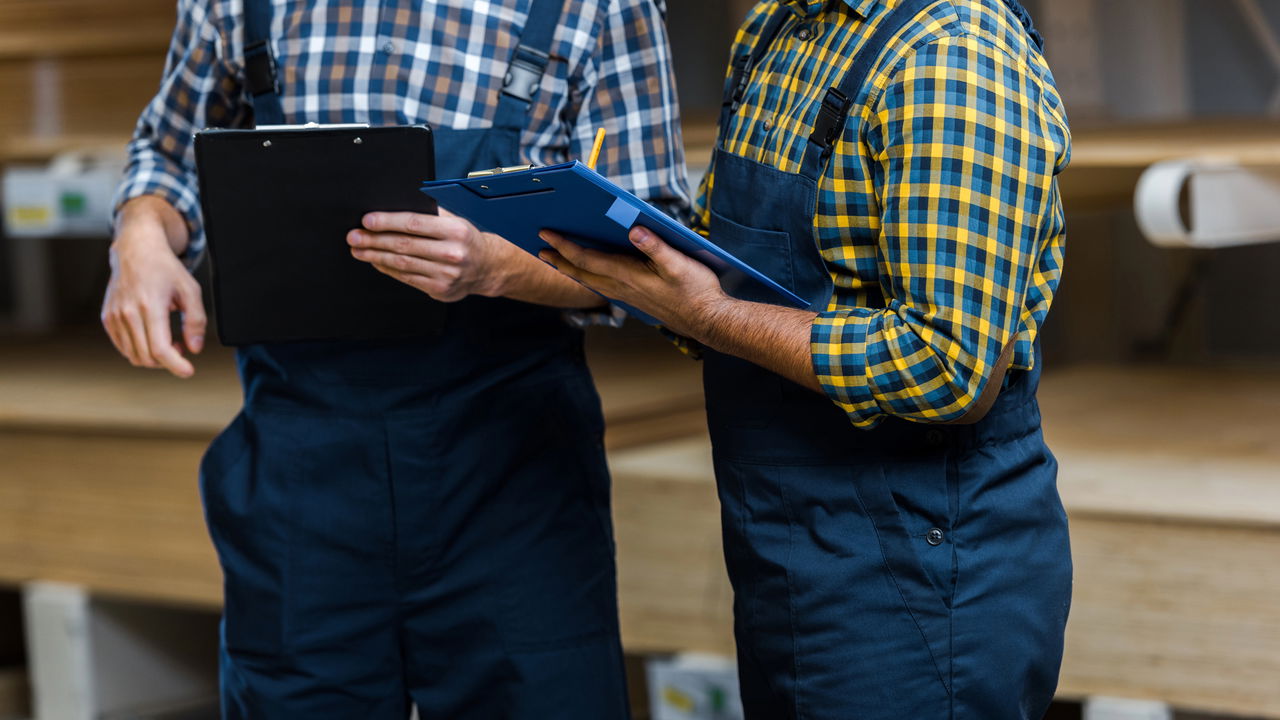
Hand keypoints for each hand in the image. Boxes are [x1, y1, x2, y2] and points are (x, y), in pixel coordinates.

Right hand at [101, 198, 203, 377]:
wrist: (135, 251)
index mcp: (150, 306)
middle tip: (181, 347)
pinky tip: (152, 336)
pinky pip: (123, 347)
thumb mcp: (191, 290)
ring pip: (134, 355)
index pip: (160, 349)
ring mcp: (114, 316)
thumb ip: (196, 320)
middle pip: (147, 357)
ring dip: (154, 357)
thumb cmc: (166, 269)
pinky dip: (139, 350)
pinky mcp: (107, 318)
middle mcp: (128, 313)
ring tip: (168, 339)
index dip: (176, 365)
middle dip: (168, 361)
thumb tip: (194, 349)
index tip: (188, 371)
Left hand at [347, 208, 513, 302]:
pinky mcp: (440, 290)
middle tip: (354, 237)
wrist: (487, 267)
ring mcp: (446, 274)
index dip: (387, 222)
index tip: (367, 221)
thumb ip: (429, 215)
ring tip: (359, 250)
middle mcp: (452, 253)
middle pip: (404, 245)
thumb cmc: (464, 239)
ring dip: (376, 256)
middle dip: (374, 240)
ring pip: (403, 263)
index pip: (414, 224)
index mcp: (455, 230)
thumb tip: (391, 209)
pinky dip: (388, 269)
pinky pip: (407, 278)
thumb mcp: (454, 220)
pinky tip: (376, 261)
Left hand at [538, 226, 728, 339]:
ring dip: (571, 271)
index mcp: (628, 275)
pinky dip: (589, 279)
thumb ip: (656, 247)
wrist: (708, 320)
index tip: (546, 235)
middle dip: (559, 260)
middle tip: (540, 249)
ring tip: (558, 262)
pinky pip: (603, 288)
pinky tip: (590, 277)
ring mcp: (627, 296)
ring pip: (590, 282)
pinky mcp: (635, 300)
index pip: (587, 259)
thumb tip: (634, 229)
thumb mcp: (680, 264)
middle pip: (581, 273)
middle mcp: (622, 287)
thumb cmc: (697, 291)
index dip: (564, 246)